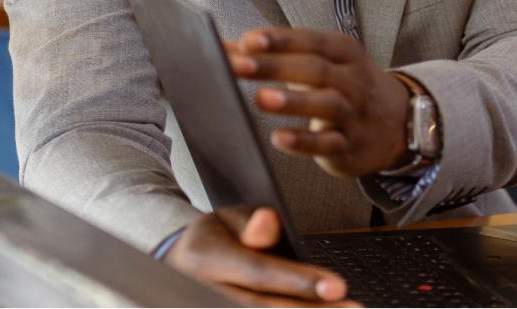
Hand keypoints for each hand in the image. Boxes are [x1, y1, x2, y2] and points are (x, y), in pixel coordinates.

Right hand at [165, 208, 356, 306]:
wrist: (179, 267)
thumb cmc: (215, 240)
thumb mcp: (230, 217)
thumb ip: (253, 222)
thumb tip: (267, 225)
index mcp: (205, 257)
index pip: (258, 273)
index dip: (299, 281)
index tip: (338, 286)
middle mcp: (201, 292)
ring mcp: (204, 308)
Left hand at [227, 27, 411, 177]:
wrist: (397, 123)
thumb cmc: (344, 86)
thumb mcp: (320, 63)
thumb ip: (274, 55)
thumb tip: (223, 47)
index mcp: (342, 52)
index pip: (310, 41)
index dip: (280, 40)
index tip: (248, 40)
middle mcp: (351, 79)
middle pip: (314, 69)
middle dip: (274, 66)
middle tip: (239, 65)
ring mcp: (353, 113)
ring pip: (325, 104)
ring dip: (292, 102)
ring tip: (260, 99)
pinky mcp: (349, 145)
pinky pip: (328, 143)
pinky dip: (304, 142)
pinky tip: (280, 139)